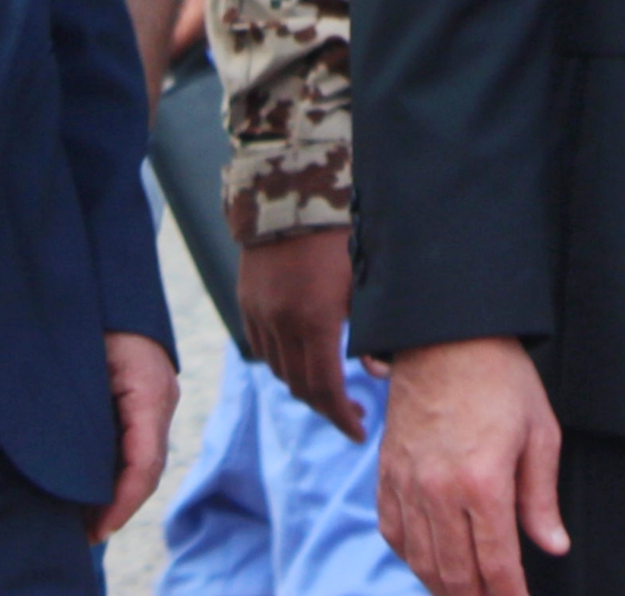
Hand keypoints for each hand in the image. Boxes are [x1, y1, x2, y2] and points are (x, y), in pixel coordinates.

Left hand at [87, 329, 178, 540]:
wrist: (104, 280)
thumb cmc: (87, 315)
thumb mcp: (80, 362)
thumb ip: (80, 411)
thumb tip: (68, 466)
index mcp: (149, 391)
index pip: (145, 463)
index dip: (122, 502)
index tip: (98, 529)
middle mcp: (161, 397)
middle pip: (147, 467)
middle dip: (118, 505)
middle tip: (85, 536)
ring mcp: (157, 397)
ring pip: (143, 457)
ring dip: (117, 490)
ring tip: (85, 521)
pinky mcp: (145, 397)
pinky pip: (137, 442)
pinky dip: (118, 470)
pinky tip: (93, 486)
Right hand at [242, 226, 363, 439]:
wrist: (292, 193)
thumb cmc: (341, 233)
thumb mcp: (365, 280)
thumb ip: (371, 331)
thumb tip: (377, 374)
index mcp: (315, 320)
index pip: (325, 388)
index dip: (342, 417)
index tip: (359, 432)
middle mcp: (282, 323)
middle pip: (300, 387)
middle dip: (327, 408)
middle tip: (352, 415)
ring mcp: (260, 314)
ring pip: (279, 370)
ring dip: (304, 387)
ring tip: (331, 388)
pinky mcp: (247, 302)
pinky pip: (263, 348)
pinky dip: (283, 362)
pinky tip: (303, 359)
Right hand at [378, 335, 567, 595]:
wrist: (445, 334)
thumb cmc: (500, 377)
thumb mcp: (539, 433)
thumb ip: (541, 498)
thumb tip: (553, 546)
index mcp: (483, 481)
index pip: (496, 563)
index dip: (510, 595)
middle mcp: (439, 490)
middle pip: (455, 574)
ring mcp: (408, 483)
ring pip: (421, 561)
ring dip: (444, 587)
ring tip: (467, 593)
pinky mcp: (387, 472)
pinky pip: (393, 533)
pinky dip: (411, 557)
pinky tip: (429, 564)